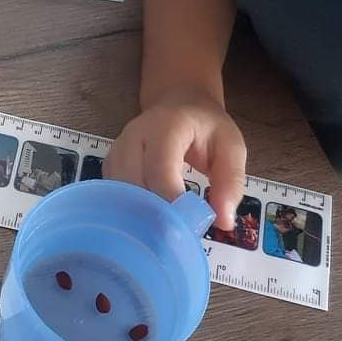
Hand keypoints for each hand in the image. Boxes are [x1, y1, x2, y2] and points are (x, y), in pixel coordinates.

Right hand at [106, 86, 245, 228]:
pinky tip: (146, 223)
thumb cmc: (206, 127)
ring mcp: (117, 149)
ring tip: (162, 232)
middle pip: (132, 182)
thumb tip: (224, 221)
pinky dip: (128, 211)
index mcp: (166, 126)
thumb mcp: (231, 147)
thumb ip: (230, 181)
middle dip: (152, 213)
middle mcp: (134, 135)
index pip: (159, 166)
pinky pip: (112, 194)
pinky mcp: (110, 164)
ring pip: (118, 192)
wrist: (180, 104)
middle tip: (175, 236)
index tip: (186, 226)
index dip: (170, 198)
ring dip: (138, 215)